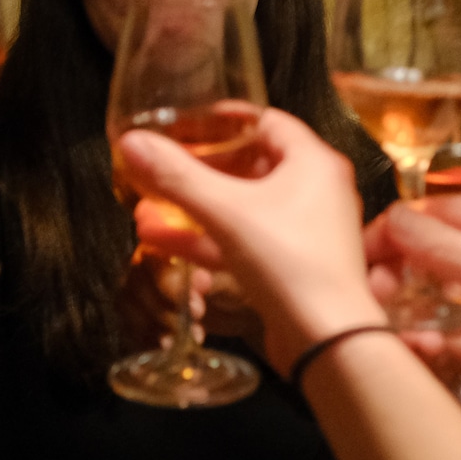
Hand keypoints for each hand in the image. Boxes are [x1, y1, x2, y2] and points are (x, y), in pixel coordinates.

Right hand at [117, 110, 383, 377]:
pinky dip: (209, 238)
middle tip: (164, 166)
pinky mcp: (292, 266)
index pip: (266, 121)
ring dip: (196, 207)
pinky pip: (244, 241)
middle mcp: (316, 192)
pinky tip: (163, 242)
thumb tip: (133, 144)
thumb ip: (177, 176)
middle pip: (251, 165)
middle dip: (200, 169)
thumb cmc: (292, 264)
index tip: (187, 124)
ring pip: (242, 208)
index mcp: (314, 162)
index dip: (223, 120)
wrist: (327, 339)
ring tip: (148, 206)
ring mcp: (305, 231)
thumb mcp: (226, 212)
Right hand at [363, 194, 460, 413]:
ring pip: (439, 302)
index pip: (436, 215)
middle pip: (432, 258)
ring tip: (375, 323)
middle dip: (395, 272)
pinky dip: (431, 347)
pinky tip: (408, 352)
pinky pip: (457, 343)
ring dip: (408, 310)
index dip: (394, 230)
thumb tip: (395, 220)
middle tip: (366, 296)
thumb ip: (449, 248)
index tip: (357, 253)